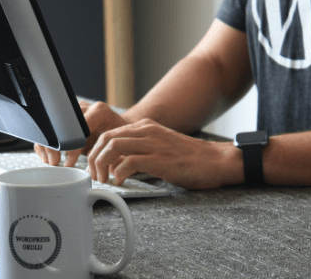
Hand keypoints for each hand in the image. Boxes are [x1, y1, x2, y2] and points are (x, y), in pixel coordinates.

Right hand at [34, 101, 130, 166]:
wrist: (123, 128)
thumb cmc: (124, 138)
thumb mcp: (121, 145)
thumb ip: (111, 154)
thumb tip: (100, 171)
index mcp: (100, 111)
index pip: (79, 127)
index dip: (71, 145)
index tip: (69, 161)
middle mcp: (86, 108)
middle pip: (61, 123)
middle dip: (55, 145)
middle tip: (55, 162)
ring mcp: (74, 112)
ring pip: (53, 125)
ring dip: (48, 145)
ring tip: (52, 162)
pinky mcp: (68, 119)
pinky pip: (51, 129)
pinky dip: (47, 143)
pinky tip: (47, 157)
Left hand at [87, 118, 241, 189]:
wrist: (216, 161)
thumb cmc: (190, 159)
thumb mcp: (159, 148)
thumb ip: (138, 152)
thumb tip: (115, 167)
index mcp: (145, 127)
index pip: (109, 132)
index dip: (96, 151)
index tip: (94, 167)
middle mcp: (147, 131)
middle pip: (106, 137)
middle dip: (94, 158)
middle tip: (96, 176)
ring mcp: (153, 143)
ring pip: (112, 146)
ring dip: (102, 165)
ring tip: (105, 180)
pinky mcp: (160, 159)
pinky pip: (129, 162)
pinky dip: (119, 173)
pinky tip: (121, 182)